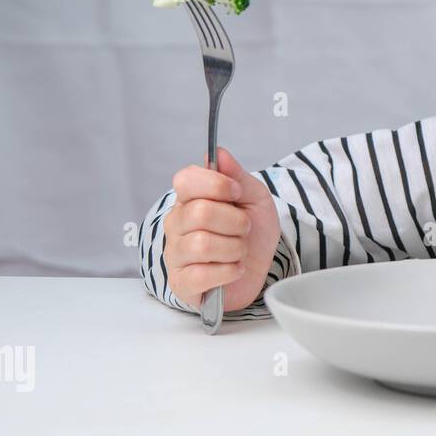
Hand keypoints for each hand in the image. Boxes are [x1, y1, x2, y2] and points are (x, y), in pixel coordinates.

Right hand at [163, 146, 281, 312]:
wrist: (260, 267)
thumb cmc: (253, 231)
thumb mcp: (254, 198)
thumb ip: (236, 176)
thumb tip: (218, 152)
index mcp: (190, 199)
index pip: (185, 180)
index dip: (216, 185)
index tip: (236, 193)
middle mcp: (176, 224)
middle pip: (201, 213)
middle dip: (236, 222)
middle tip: (243, 229)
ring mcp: (176, 254)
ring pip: (203, 244)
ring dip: (234, 248)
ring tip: (239, 250)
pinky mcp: (182, 283)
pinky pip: (201, 274)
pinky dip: (228, 271)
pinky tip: (234, 269)